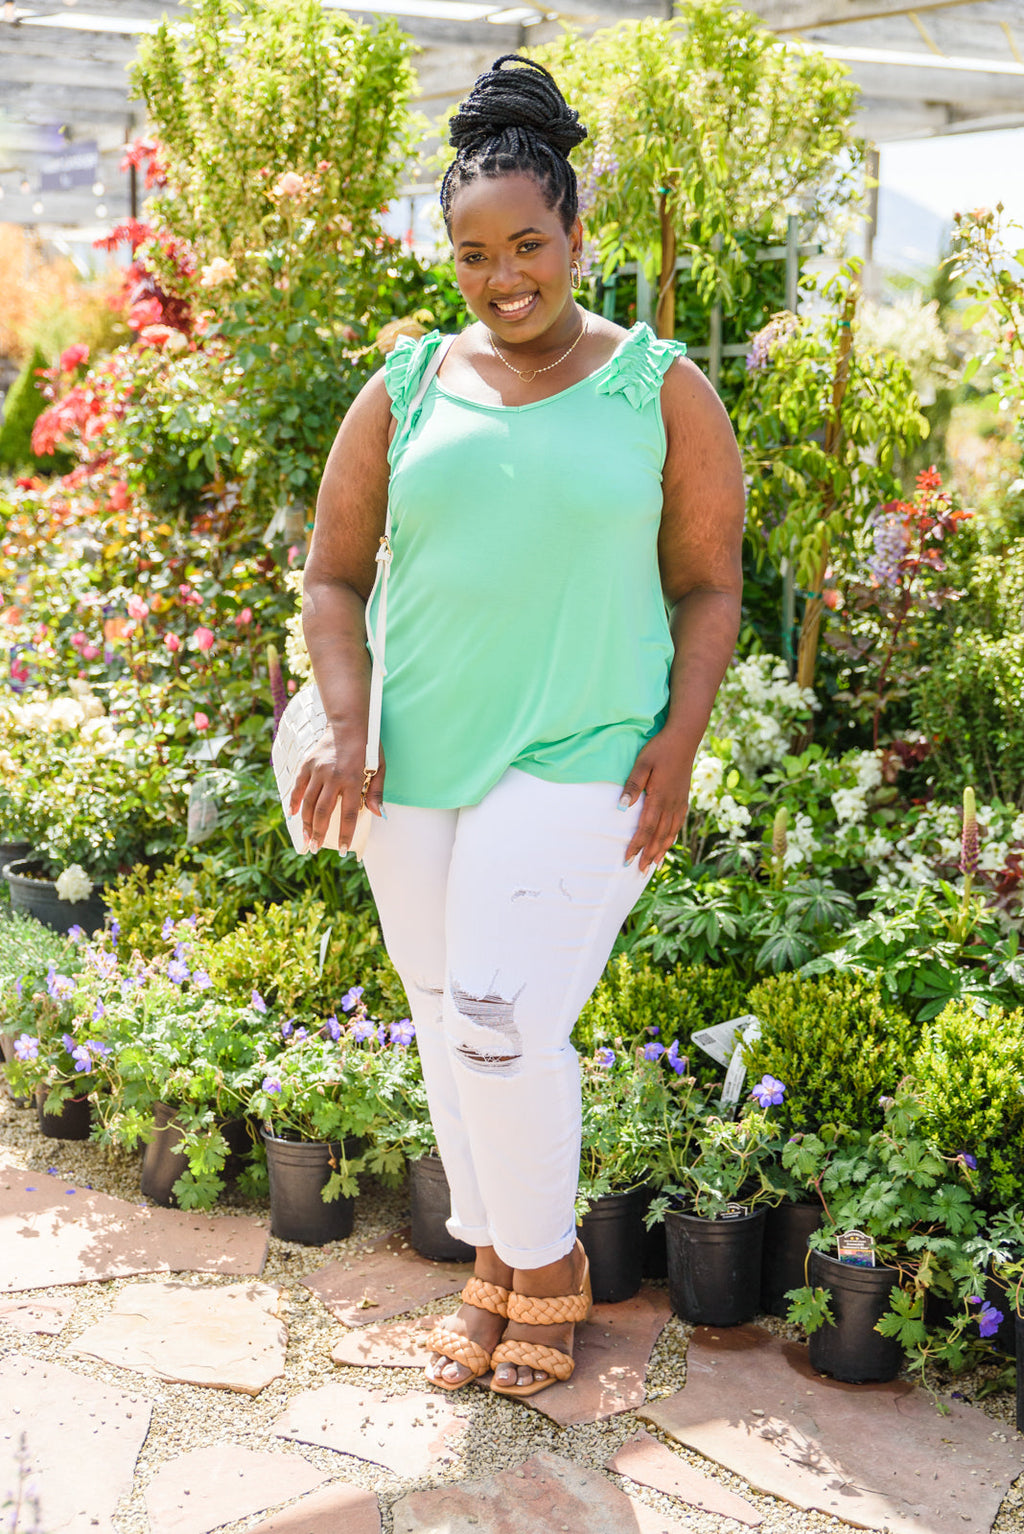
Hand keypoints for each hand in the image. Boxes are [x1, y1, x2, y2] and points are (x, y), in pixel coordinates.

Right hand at [289, 729, 384, 853]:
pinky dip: (294, 802)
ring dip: (305, 823)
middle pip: (322, 812)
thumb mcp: (380, 767)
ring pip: (308, 803)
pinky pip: (298, 787)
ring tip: (306, 839)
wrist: (348, 722)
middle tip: (316, 848)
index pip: (348, 814)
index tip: (341, 849)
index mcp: (354, 779)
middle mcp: (333, 776)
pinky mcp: (307, 764)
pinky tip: (293, 815)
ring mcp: (318, 770)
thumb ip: (377, 792)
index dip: (344, 834)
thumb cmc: (367, 746)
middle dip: (319, 833)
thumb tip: (379, 814)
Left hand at [621, 728, 691, 873]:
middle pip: (659, 836)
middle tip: (640, 871)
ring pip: (670, 832)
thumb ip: (633, 786)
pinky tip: (668, 842)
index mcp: (659, 798)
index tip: (628, 859)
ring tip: (654, 865)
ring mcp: (679, 802)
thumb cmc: (659, 749)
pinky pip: (678, 823)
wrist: (684, 739)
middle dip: (649, 854)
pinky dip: (672, 837)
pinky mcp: (683, 798)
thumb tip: (622, 808)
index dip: (637, 845)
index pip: (646, 828)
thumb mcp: (642, 764)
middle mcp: (671, 804)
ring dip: (661, 850)